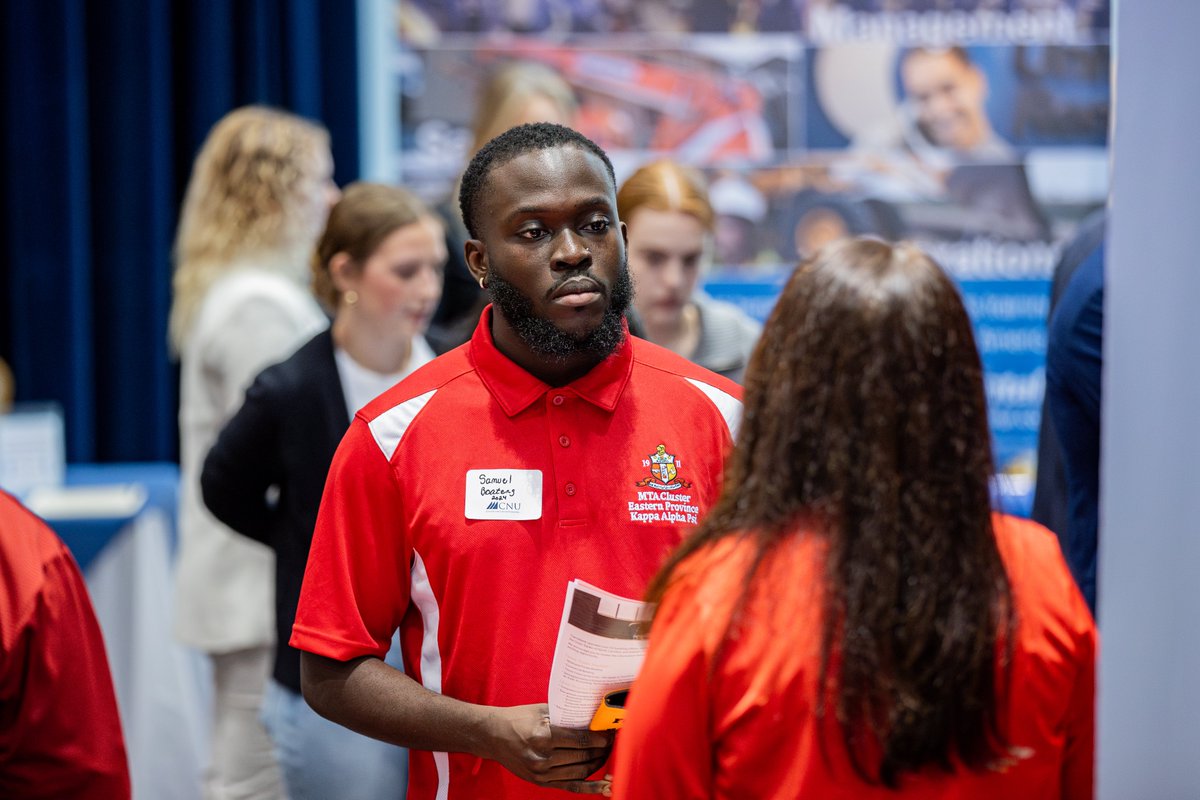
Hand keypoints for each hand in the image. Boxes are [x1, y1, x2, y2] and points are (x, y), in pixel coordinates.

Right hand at [478, 703, 613, 793]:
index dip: (601, 737)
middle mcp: (542, 758)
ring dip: (599, 763)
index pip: (582, 740)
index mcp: (543, 736)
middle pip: (584, 756)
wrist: (493, 736)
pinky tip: (605, 786)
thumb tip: (595, 716)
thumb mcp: (542, 711)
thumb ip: (567, 716)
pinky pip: (572, 787)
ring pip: (581, 771)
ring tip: (607, 752)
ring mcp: (541, 774)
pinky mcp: (541, 783)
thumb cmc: (519, 719)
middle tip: (613, 740)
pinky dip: (591, 787)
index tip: (611, 731)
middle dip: (603, 749)